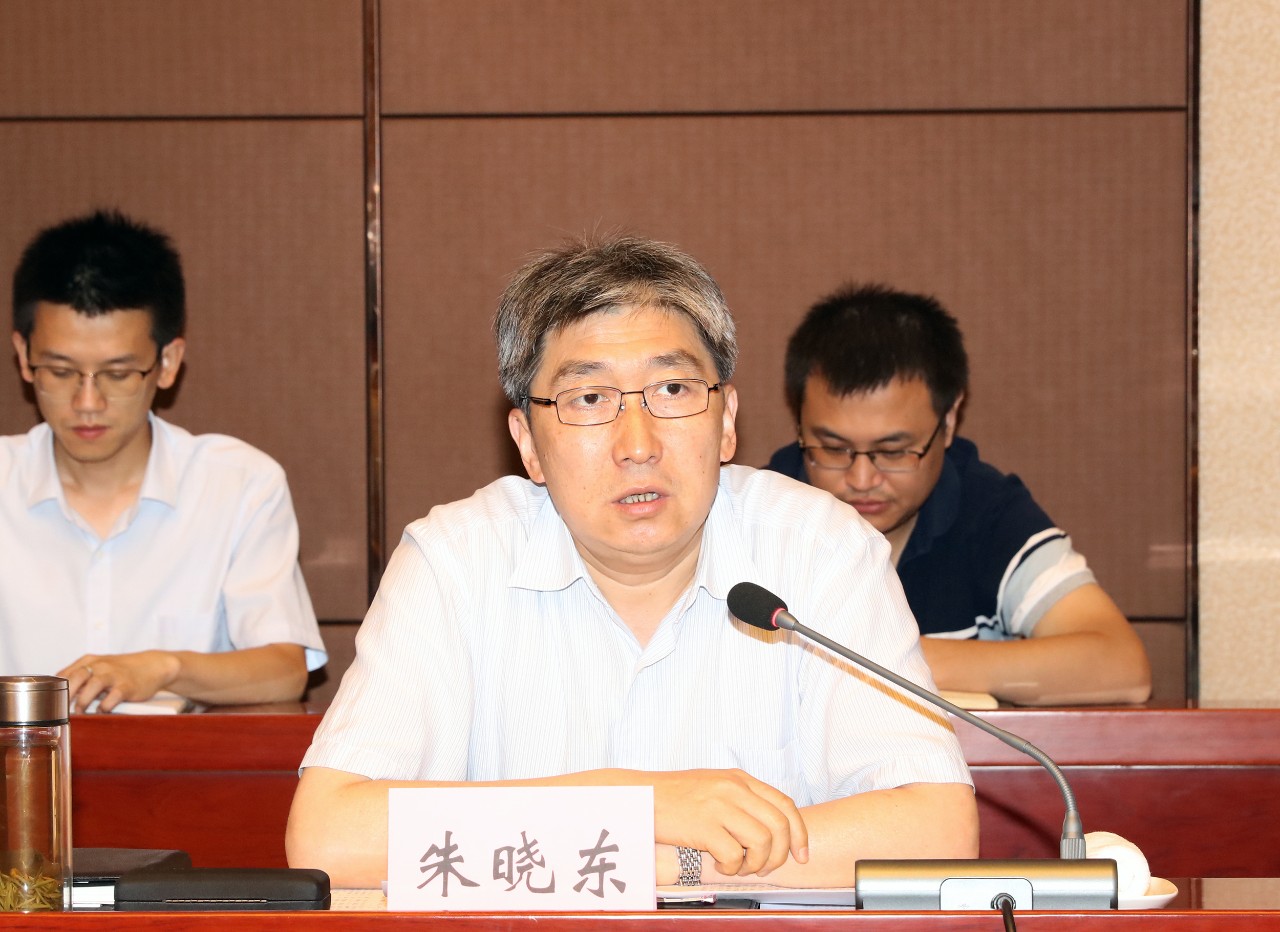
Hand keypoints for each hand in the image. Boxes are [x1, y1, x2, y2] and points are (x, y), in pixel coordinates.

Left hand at [57, 651, 180, 711]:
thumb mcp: (100, 667)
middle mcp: (101, 665)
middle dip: (66, 695)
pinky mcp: (128, 686)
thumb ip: (81, 678)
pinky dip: (104, 707)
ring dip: (83, 701)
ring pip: (93, 685)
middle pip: (77, 677)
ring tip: (81, 712)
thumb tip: (62, 697)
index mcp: (90, 661)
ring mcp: (115, 675)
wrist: (153, 666)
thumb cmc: (123, 670)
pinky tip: (102, 710)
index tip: (52, 703)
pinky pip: (112, 698)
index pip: (65, 674)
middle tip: (62, 709)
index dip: (56, 690)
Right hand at [648, 769, 807, 877]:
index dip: (799, 833)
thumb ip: (742, 798)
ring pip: (762, 841)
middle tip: (764, 867)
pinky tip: (717, 863)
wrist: (640, 794)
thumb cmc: (675, 795)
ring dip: (755, 863)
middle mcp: (733, 789)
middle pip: (779, 825)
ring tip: (737, 865)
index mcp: (739, 779)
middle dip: (779, 855)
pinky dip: (730, 868)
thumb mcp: (714, 785)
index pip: (785, 804)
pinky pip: (733, 855)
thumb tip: (770, 829)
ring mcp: (719, 806)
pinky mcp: (703, 825)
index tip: (801, 855)